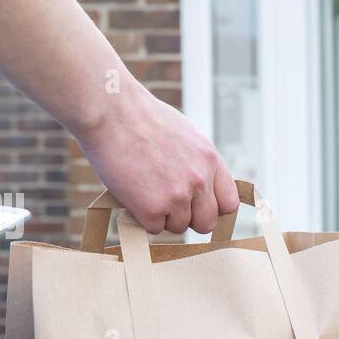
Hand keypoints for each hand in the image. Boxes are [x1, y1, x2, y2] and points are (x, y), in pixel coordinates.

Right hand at [76, 82, 238, 234]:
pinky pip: (153, 228)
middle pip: (206, 223)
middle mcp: (199, 180)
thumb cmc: (139, 117)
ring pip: (178, 227)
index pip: (229, 203)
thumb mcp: (184, 135)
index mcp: (210, 160)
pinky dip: (141, 216)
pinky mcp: (152, 209)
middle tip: (168, 204)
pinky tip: (131, 192)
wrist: (110, 110)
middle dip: (189, 218)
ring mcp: (177, 196)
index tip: (198, 206)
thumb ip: (197, 163)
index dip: (213, 208)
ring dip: (162, 216)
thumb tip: (199, 189)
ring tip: (143, 188)